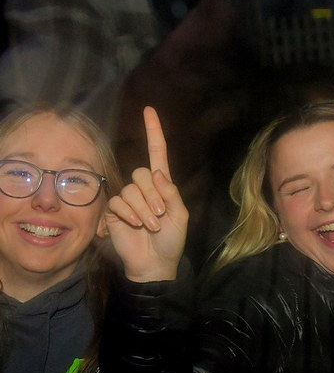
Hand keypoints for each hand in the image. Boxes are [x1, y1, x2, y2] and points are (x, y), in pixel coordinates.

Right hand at [106, 106, 188, 281]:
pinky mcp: (113, 211)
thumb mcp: (180, 216)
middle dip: (152, 196)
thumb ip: (171, 193)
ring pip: (130, 190)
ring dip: (143, 209)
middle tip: (160, 216)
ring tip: (150, 226)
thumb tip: (156, 173)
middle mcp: (143, 187)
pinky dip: (130, 215)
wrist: (155, 262)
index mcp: (161, 185)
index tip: (149, 110)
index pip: (157, 153)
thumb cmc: (171, 240)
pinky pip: (119, 203)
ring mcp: (127, 198)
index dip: (153, 132)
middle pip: (140, 173)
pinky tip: (136, 226)